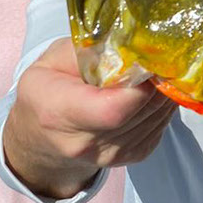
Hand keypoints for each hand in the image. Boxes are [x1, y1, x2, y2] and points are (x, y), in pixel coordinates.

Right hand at [3, 38, 176, 198]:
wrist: (39, 139)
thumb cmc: (46, 90)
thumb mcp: (54, 58)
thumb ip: (90, 49)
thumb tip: (130, 45)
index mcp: (59, 113)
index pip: (113, 110)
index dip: (139, 86)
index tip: (145, 61)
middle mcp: (85, 143)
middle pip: (141, 111)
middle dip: (156, 80)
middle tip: (156, 57)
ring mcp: (110, 156)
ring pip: (156, 118)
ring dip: (163, 92)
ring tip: (154, 71)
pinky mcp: (130, 157)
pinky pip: (160, 127)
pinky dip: (162, 106)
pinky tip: (150, 91)